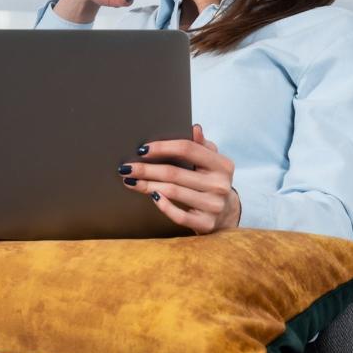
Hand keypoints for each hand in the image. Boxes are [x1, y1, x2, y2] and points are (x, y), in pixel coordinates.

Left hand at [120, 124, 241, 234]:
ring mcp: (214, 206)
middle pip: (174, 173)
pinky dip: (163, 205)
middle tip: (126, 168)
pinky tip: (151, 196)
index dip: (162, 147)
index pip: (188, 149)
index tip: (141, 149)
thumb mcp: (211, 161)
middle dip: (146, 169)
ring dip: (147, 186)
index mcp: (222, 164)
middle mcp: (220, 185)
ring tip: (130, 181)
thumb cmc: (211, 180)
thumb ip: (201, 145)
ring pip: (172, 192)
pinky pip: (178, 215)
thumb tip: (194, 128)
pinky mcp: (206, 224)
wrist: (227, 213)